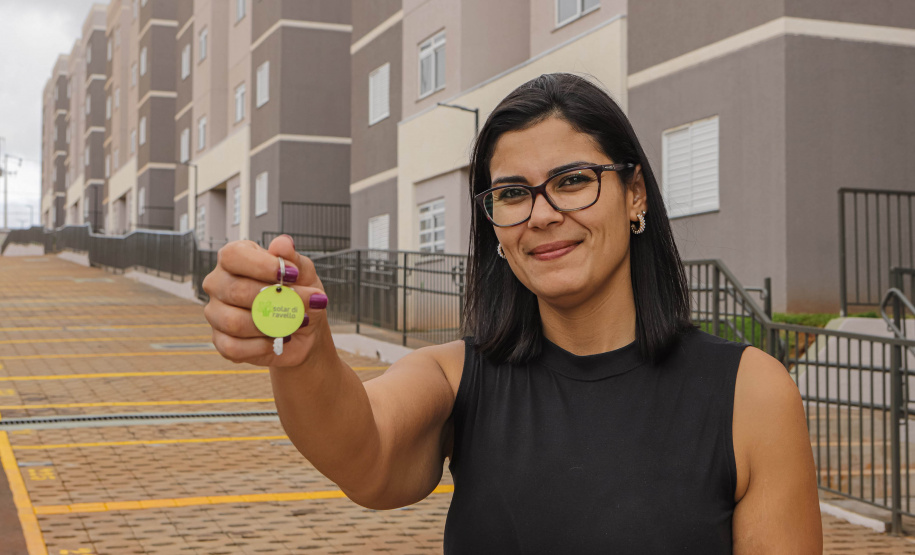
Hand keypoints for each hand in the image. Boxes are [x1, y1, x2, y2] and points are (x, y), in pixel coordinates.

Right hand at [203, 235, 327, 367]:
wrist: (303, 328)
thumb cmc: (298, 292)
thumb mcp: (303, 273)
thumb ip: (293, 260)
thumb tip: (283, 244)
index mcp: (235, 259)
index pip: (233, 256)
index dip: (261, 266)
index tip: (292, 275)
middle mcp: (219, 283)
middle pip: (236, 291)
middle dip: (275, 300)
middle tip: (304, 305)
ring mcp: (216, 312)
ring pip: (234, 322)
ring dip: (270, 325)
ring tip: (293, 324)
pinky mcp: (220, 340)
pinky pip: (233, 346)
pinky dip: (261, 346)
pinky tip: (277, 339)